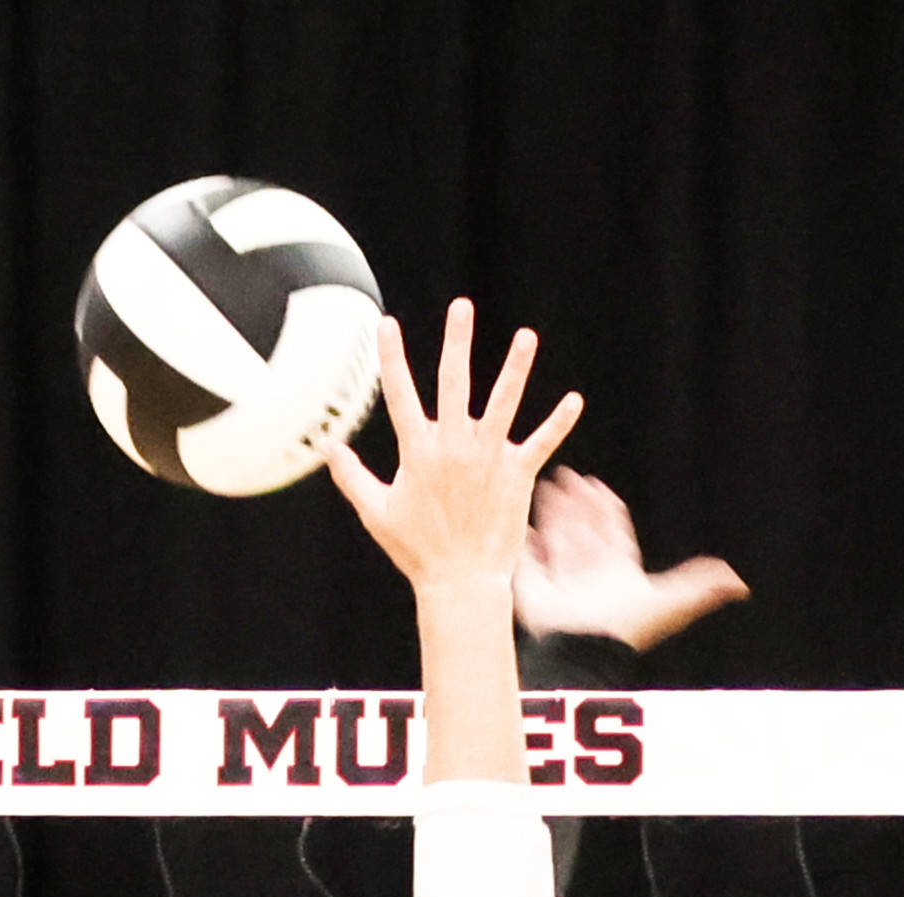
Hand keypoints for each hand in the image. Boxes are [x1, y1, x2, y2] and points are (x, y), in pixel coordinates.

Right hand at [326, 299, 583, 601]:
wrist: (460, 581)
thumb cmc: (416, 550)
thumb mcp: (375, 512)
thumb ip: (351, 476)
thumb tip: (329, 448)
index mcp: (418, 452)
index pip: (401, 395)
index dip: (392, 358)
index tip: (386, 324)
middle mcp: (454, 447)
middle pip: (453, 383)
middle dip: (456, 343)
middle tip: (461, 307)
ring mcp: (488, 458)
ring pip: (503, 403)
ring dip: (515, 368)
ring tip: (526, 337)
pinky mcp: (517, 475)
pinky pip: (541, 443)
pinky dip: (558, 423)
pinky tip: (574, 401)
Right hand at [517, 469, 746, 650]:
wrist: (584, 648)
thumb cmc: (627, 625)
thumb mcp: (670, 600)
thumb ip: (701, 586)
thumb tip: (743, 584)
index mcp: (619, 572)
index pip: (612, 532)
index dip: (606, 509)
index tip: (597, 486)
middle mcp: (589, 574)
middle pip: (584, 530)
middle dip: (576, 504)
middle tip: (568, 476)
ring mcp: (559, 580)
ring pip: (557, 537)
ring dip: (552, 512)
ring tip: (545, 483)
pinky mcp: (533, 586)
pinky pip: (527, 557)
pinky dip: (524, 541)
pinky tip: (520, 524)